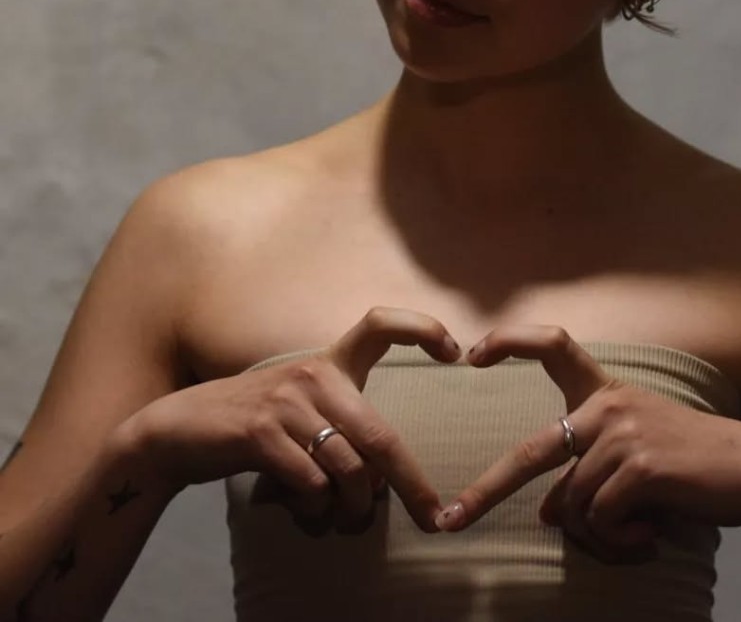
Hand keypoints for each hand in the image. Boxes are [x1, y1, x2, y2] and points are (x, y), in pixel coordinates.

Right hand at [126, 307, 459, 533]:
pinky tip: (308, 517)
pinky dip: (317, 513)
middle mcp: (313, 375)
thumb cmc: (254, 426)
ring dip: (353, 510)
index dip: (421, 329)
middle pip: (379, 435)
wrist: (179, 431)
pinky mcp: (260, 434)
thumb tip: (383, 481)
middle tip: (433, 518)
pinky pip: (311, 485)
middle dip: (411, 484)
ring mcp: (286, 403)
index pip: (380, 323)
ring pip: (348, 470)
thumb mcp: (300, 409)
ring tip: (345, 523)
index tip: (455, 352)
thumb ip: (341, 428)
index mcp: (328, 362)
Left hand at [436, 325, 740, 560]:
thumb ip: (589, 472)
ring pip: (574, 507)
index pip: (554, 344)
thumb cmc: (693, 467)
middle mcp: (609, 404)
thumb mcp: (635, 457)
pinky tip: (652, 534)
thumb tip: (549, 513)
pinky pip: (600, 522)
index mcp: (607, 390)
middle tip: (449, 521)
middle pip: (533, 454)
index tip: (470, 353)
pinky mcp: (639, 466)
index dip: (511, 341)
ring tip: (640, 531)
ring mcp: (623, 433)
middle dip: (486, 492)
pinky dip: (620, 543)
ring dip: (600, 537)